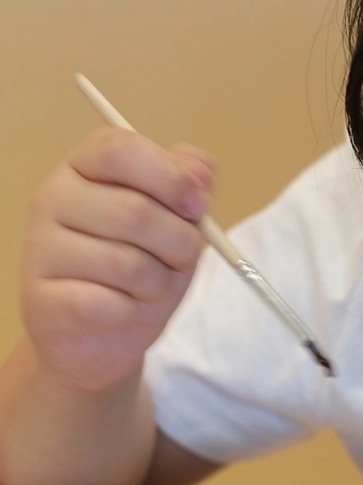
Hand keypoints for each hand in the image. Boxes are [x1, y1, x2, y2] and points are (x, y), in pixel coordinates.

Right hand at [21, 128, 214, 392]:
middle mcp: (53, 199)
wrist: (102, 334)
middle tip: (180, 259)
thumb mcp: (175, 220)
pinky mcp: (40, 301)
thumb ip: (188, 184)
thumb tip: (200, 171)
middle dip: (178, 243)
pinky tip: (121, 310)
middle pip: (134, 211)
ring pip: (128, 264)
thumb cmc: (141, 267)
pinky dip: (132, 312)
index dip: (169, 176)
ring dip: (159, 284)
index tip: (199, 205)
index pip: (119, 150)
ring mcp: (40, 249)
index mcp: (84, 167)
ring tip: (148, 289)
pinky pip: (108, 304)